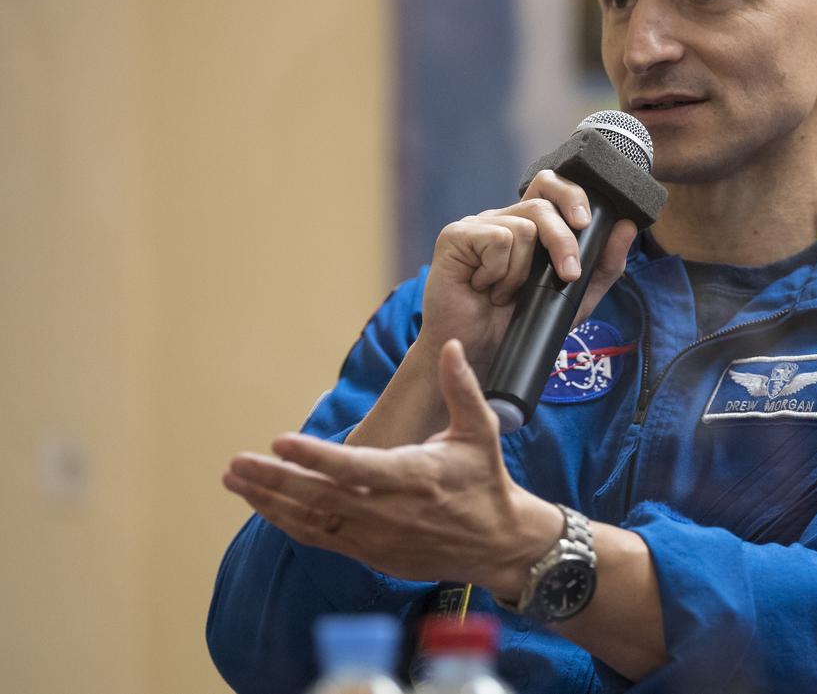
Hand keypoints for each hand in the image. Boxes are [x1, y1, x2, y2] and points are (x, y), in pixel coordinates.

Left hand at [223, 340, 562, 593]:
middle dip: (274, 480)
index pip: (354, 468)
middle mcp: (389, 511)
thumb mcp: (481, 430)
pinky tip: (263, 504)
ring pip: (311, 521)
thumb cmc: (486, 480)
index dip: (315, 457)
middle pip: (320, 497)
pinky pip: (319, 538)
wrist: (497, 543)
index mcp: (414, 477)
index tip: (280, 441)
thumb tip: (450, 346)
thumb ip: (462, 387)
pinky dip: (287, 521)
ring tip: (235, 480)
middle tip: (236, 463)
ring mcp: (376, 537)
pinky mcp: (369, 553)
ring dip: (270, 500)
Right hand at [422, 170, 637, 379]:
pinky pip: (496, 239)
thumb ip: (604, 265)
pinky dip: (499, 272)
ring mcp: (477, 225)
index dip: (571, 194)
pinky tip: (486, 288)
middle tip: (568, 272)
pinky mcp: (455, 237)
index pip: (551, 186)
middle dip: (563, 239)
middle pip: (542, 203)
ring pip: (523, 227)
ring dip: (523, 272)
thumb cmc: (522, 324)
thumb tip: (627, 225)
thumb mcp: (575, 298)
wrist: (482, 356)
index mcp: (528, 224)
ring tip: (507, 294)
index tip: (586, 223)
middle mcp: (503, 218)